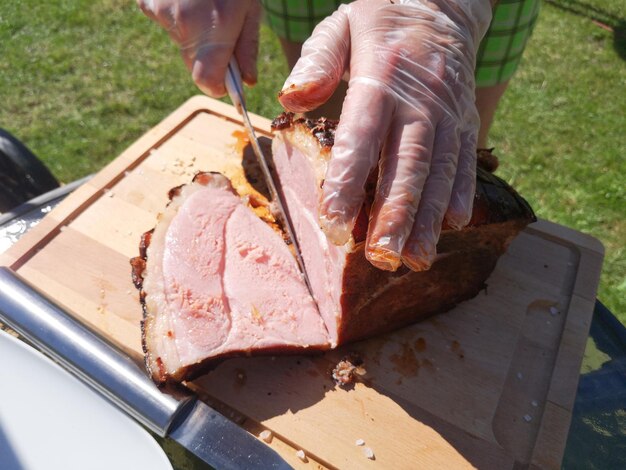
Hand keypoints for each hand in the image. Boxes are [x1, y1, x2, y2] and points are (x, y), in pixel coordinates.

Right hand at [137, 0, 260, 96]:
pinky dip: (176, 14)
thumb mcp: (251, 10)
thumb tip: (248, 82)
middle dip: (209, 57)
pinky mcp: (147, 2)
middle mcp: (184, 26)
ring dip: (193, 33)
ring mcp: (162, 12)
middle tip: (223, 28)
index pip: (207, 82)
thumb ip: (247, 49)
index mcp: (214, 32)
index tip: (229, 78)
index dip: (219, 84)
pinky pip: (164, 21)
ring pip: (180, 42)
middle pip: (193, 64)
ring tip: (205, 3)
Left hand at [279, 0, 491, 270]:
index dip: (348, 183)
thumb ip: (317, 60)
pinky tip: (454, 224)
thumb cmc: (380, 18)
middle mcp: (418, 99)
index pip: (361, 137)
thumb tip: (293, 98)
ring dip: (427, 218)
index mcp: (379, 76)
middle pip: (406, 165)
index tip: (336, 225)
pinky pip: (466, 159)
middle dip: (394, 215)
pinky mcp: (465, 119)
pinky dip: (461, 192)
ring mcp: (446, 111)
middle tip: (381, 258)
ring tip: (416, 258)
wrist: (443, 1)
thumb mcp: (340, 24)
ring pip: (439, 171)